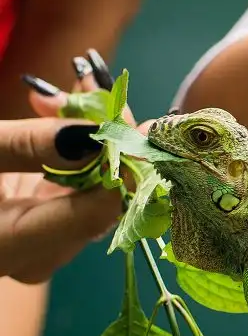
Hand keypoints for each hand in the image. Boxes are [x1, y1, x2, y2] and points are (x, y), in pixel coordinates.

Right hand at [0, 49, 145, 282]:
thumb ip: (27, 146)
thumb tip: (92, 137)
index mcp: (16, 249)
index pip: (97, 214)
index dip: (129, 168)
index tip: (143, 125)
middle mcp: (41, 252)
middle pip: (104, 195)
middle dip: (109, 137)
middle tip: (101, 88)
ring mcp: (47, 234)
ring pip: (97, 183)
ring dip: (96, 132)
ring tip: (82, 83)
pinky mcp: (47, 213)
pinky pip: (82, 177)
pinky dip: (82, 140)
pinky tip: (75, 101)